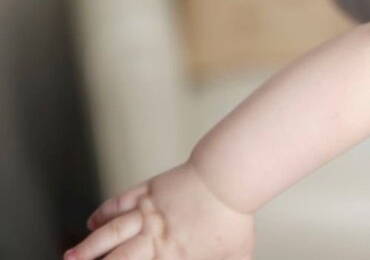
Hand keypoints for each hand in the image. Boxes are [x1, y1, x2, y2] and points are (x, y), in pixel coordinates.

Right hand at [65, 162, 253, 259]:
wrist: (229, 179)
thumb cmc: (235, 216)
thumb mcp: (238, 254)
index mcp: (172, 256)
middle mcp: (154, 237)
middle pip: (118, 258)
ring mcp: (148, 213)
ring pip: (111, 232)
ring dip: (88, 246)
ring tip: (70, 257)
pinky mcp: (148, 191)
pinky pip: (120, 202)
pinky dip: (103, 212)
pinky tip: (92, 221)